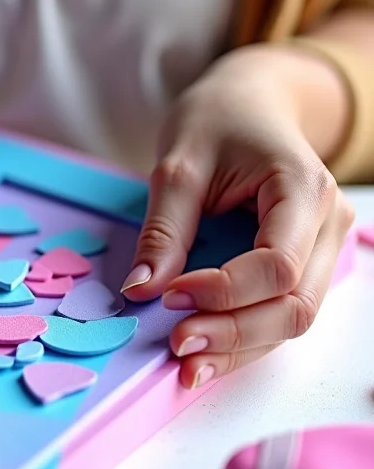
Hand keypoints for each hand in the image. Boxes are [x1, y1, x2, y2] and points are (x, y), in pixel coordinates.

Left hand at [121, 50, 354, 389]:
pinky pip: (279, 311)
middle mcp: (327, 224)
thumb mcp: (178, 165)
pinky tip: (206, 354)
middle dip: (234, 333)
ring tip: (186, 363)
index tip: (169, 297)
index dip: (224, 292)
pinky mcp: (303, 262)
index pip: (277, 265)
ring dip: (239, 346)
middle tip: (177, 345)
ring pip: (292, 319)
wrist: (249, 104)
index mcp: (303, 189)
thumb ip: (164, 229)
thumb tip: (140, 290)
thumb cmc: (217, 121)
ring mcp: (322, 247)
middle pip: (295, 305)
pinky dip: (243, 337)